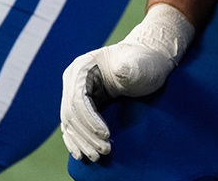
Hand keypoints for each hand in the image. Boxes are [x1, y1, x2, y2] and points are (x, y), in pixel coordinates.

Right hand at [60, 4, 193, 162]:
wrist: (146, 62)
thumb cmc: (144, 61)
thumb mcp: (140, 64)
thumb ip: (130, 67)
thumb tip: (120, 71)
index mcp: (82, 67)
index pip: (78, 98)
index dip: (89, 119)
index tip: (106, 135)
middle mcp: (74, 80)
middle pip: (71, 113)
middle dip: (86, 135)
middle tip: (104, 151)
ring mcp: (76, 92)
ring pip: (70, 122)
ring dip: (82, 142)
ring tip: (97, 156)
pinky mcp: (83, 104)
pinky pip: (73, 125)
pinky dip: (76, 140)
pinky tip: (81, 154)